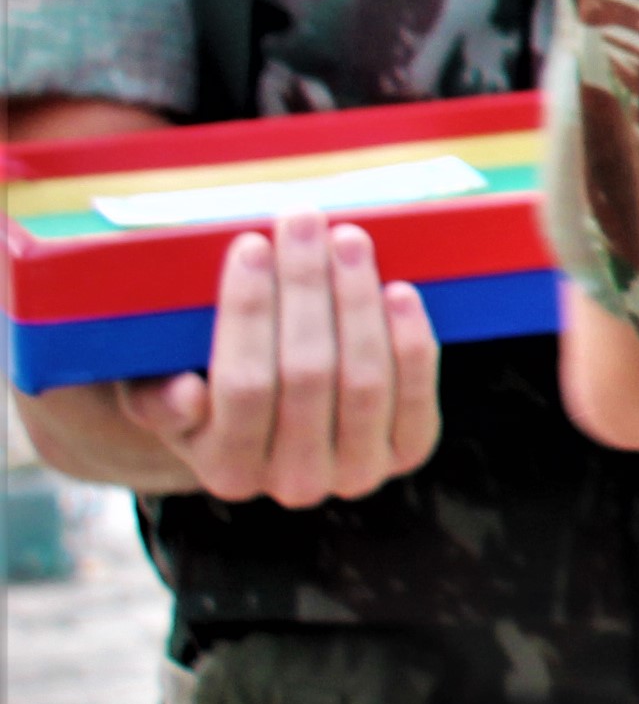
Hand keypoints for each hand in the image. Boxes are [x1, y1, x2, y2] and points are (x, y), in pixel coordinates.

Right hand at [29, 211, 441, 503]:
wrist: (282, 431)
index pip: (241, 384)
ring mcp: (357, 471)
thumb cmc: (211, 394)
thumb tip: (186, 393)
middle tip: (302, 220)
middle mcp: (294, 483)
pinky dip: (410, 339)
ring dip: (357, 300)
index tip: (250, 244)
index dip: (248, 312)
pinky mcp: (409, 451)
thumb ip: (157, 400)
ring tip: (348, 238)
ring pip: (364, 378)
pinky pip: (416, 393)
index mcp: (226, 471)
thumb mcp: (162, 399)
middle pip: (307, 373)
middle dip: (305, 286)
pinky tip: (397, 289)